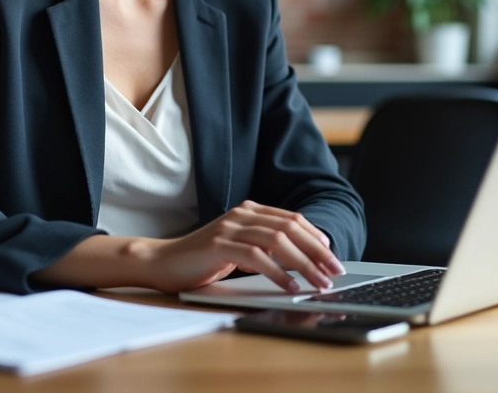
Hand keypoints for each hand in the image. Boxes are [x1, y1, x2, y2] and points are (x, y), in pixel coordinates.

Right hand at [136, 201, 344, 293]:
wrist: (163, 262)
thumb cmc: (203, 259)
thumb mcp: (239, 249)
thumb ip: (264, 248)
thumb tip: (302, 262)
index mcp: (250, 211)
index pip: (292, 219)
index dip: (316, 237)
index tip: (332, 257)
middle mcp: (242, 214)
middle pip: (290, 227)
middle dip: (317, 251)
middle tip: (334, 272)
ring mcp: (230, 227)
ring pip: (278, 241)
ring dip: (303, 264)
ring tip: (318, 283)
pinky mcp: (219, 245)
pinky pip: (256, 256)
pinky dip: (277, 272)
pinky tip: (289, 286)